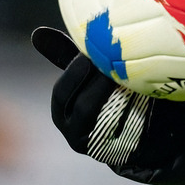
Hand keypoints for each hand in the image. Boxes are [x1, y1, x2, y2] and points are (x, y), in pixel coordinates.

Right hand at [32, 26, 150, 166]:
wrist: (142, 128)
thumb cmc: (109, 92)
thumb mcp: (88, 73)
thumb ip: (67, 56)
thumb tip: (38, 33)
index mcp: (62, 113)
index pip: (61, 93)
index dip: (75, 72)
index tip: (90, 54)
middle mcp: (75, 132)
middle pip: (84, 106)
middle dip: (101, 80)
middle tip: (117, 60)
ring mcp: (97, 144)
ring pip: (106, 118)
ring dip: (120, 92)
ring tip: (132, 72)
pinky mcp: (121, 151)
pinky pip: (128, 129)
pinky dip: (137, 108)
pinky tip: (147, 90)